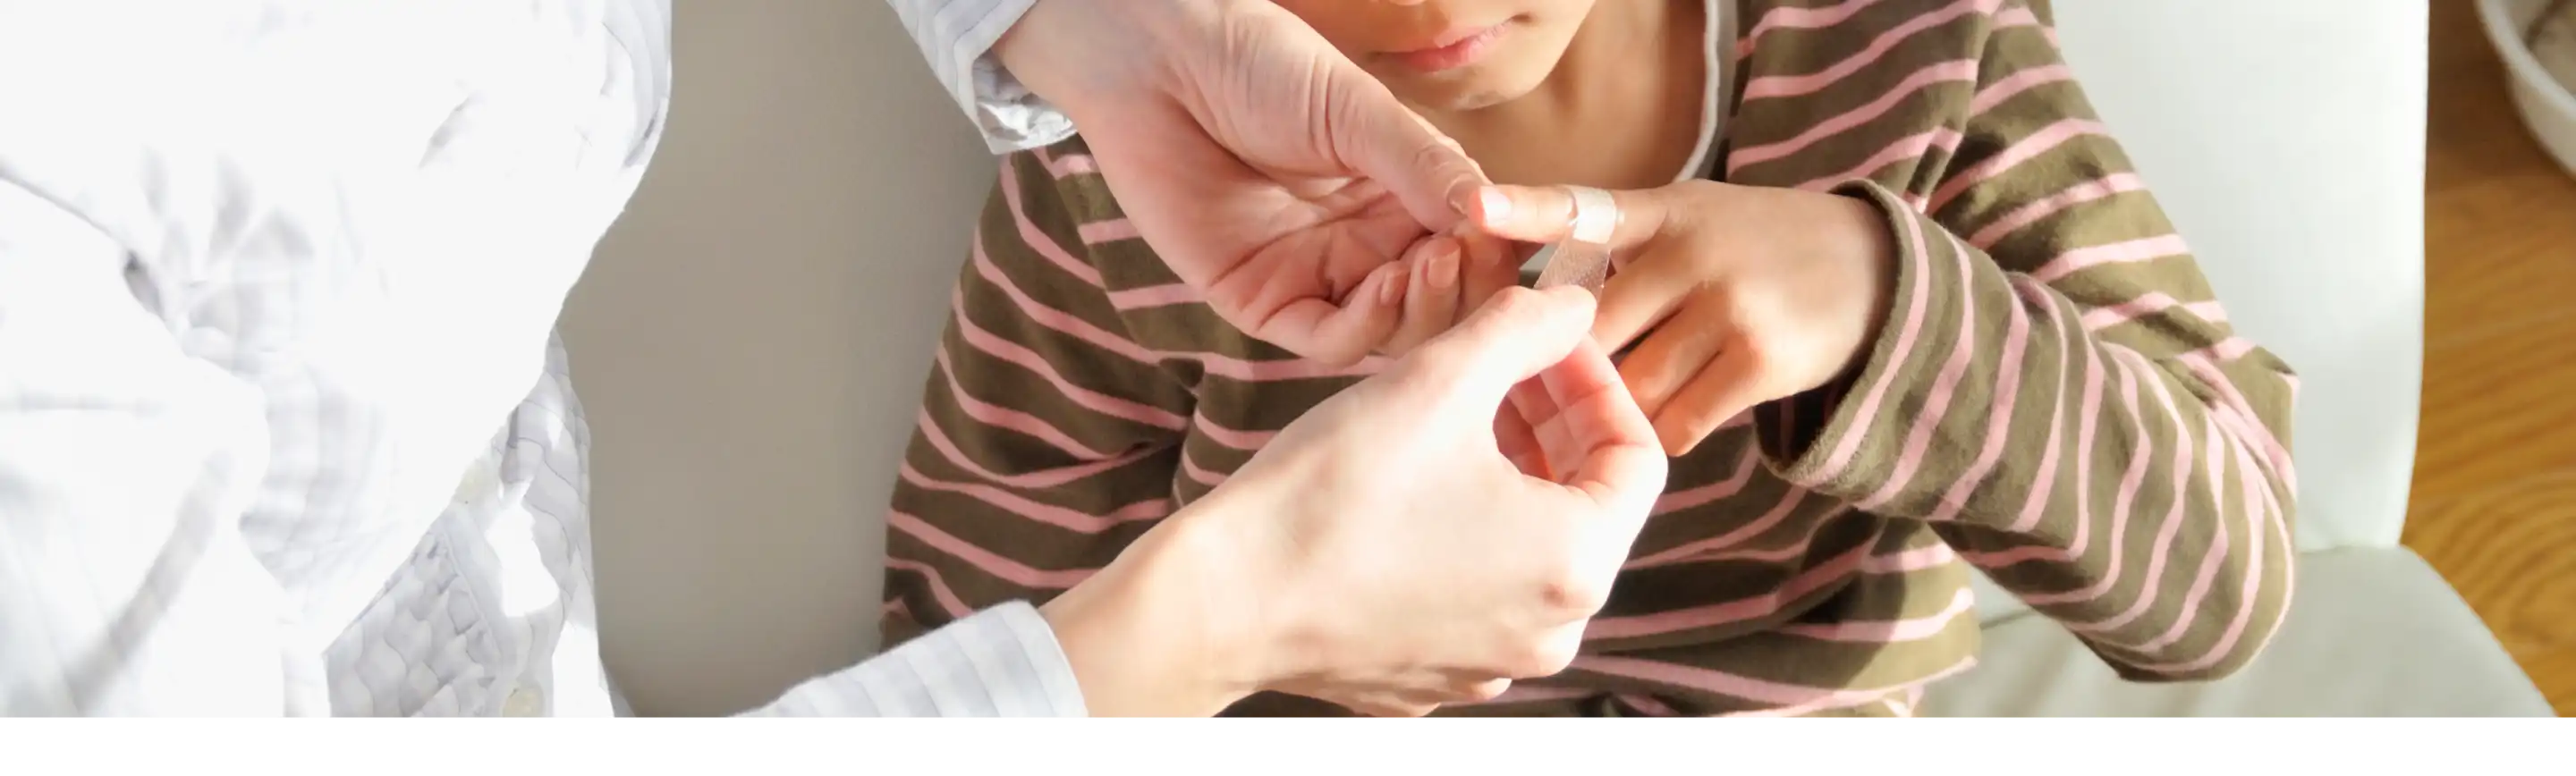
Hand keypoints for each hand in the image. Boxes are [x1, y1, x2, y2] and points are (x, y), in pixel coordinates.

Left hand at [994, 0, 1489, 365]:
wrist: (1158, 64)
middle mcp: (1366, 245)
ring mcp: (1316, 277)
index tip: (1513, 236)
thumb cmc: (1258, 65)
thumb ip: (1425, 167)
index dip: (1496, 251)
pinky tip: (1387, 284)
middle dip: (1467, 289)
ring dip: (1425, 309)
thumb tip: (1498, 217)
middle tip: (1469, 256)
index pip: (1471, 246)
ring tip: (1433, 266)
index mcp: (1400, 196)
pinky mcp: (1263, 302)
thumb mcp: (1358, 112)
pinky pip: (1329, 339)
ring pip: (1395, 332)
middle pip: (1442, 302)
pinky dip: (1367, 325)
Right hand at [1040, 287, 1667, 719]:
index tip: (1547, 338)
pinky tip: (1405, 487)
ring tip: (1446, 415)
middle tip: (1498, 364)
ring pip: (1528, 546)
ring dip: (1504, 472)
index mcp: (1576, 563)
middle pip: (1584, 502)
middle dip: (1549, 421)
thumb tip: (1570, 303)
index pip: (1637, 455)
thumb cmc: (1328, 497)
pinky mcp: (1430, 674)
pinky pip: (1473, 591)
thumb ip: (1523, 328)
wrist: (1219, 603)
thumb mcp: (1437, 381)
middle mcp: (1551, 631)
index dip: (1596, 379)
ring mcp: (1490, 662)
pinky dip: (1460, 532)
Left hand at [1472, 182, 1900, 455]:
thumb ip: (1618, 247)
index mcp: (1663, 212)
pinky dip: (1659, 432)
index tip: (1474, 207)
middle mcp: (1691, 253)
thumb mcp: (1690, 218)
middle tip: (1533, 401)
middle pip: (1590, 328)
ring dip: (1610, 411)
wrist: (1873, 273)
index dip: (1526, 209)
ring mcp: (1727, 307)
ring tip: (1602, 419)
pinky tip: (1663, 422)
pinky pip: (1675, 422)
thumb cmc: (1752, 249)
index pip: (1584, 208)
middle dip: (1560, 369)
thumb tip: (1527, 305)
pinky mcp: (1757, 362)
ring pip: (1628, 385)